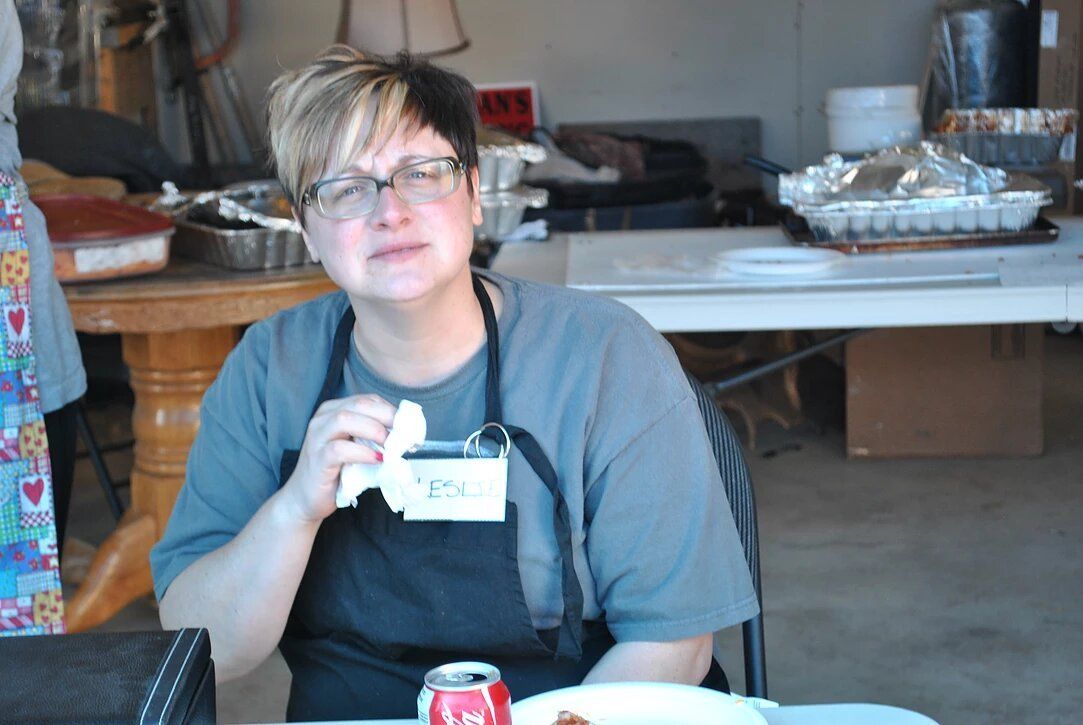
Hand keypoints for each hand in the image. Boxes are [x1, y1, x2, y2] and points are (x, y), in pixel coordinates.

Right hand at [282, 394, 395, 522]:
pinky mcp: (316, 459)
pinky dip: (362, 453)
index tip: (408, 427)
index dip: (391, 410)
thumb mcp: (357, 447)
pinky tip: (376, 460)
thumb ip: (373, 437)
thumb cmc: (336, 471)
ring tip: (390, 446)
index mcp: (333, 411)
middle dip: (387, 417)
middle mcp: (322, 419)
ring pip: (345, 419)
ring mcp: (317, 437)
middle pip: (359, 404)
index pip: (367, 400)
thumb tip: (406, 435)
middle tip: (405, 435)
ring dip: (374, 430)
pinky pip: (339, 449)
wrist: (305, 498)